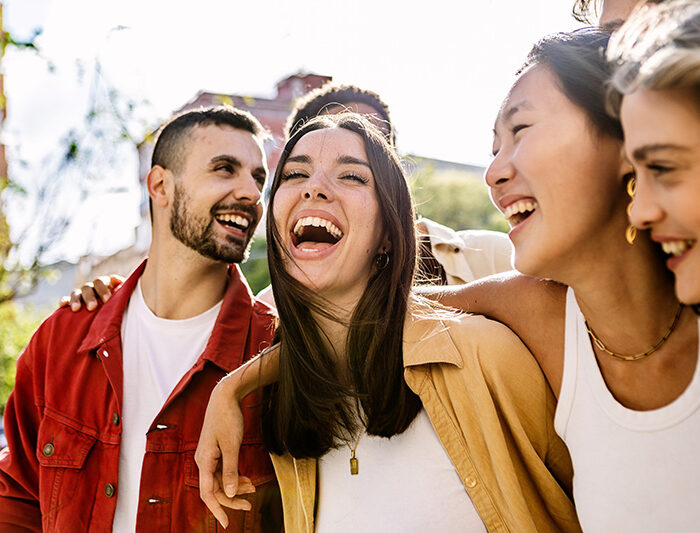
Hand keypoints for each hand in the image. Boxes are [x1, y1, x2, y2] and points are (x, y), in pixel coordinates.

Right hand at [59, 274, 123, 311]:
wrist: (111, 312)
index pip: (100, 282)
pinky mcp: (73, 302)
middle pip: (87, 287)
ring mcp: (81, 294)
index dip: (103, 290)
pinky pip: (67, 299)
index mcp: (103, 283)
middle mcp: (91, 287)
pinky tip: (63, 304)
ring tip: (76, 309)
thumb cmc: (120, 302)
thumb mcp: (123, 294)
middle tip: (93, 307)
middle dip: (90, 297)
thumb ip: (121, 285)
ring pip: (76, 293)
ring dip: (76, 300)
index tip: (107, 300)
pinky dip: (65, 300)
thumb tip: (114, 279)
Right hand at [195, 374, 248, 528]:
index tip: (226, 523)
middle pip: (216, 489)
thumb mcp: (232, 446)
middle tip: (250, 504)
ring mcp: (209, 457)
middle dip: (232, 498)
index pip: (208, 494)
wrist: (225, 398)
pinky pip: (224, 471)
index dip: (217, 509)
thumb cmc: (227, 419)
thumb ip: (231, 471)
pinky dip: (235, 476)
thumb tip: (231, 493)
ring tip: (253, 488)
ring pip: (221, 480)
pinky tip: (247, 479)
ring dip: (236, 487)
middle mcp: (203, 462)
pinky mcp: (216, 452)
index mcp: (204, 462)